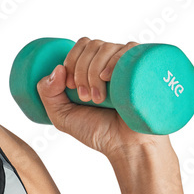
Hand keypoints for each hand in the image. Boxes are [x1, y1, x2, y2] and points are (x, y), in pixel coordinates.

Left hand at [35, 37, 166, 158]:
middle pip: (92, 45)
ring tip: (98, 99)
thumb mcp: (63, 116)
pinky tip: (108, 77)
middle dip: (82, 70)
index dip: (71, 60)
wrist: (128, 147)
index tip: (70, 86)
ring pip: (107, 47)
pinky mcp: (144, 69)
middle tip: (85, 97)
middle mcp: (113, 62)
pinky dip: (115, 59)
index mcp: (95, 66)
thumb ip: (48, 94)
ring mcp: (129, 64)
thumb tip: (57, 68)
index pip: (82, 46)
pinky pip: (131, 49)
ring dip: (94, 70)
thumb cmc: (98, 131)